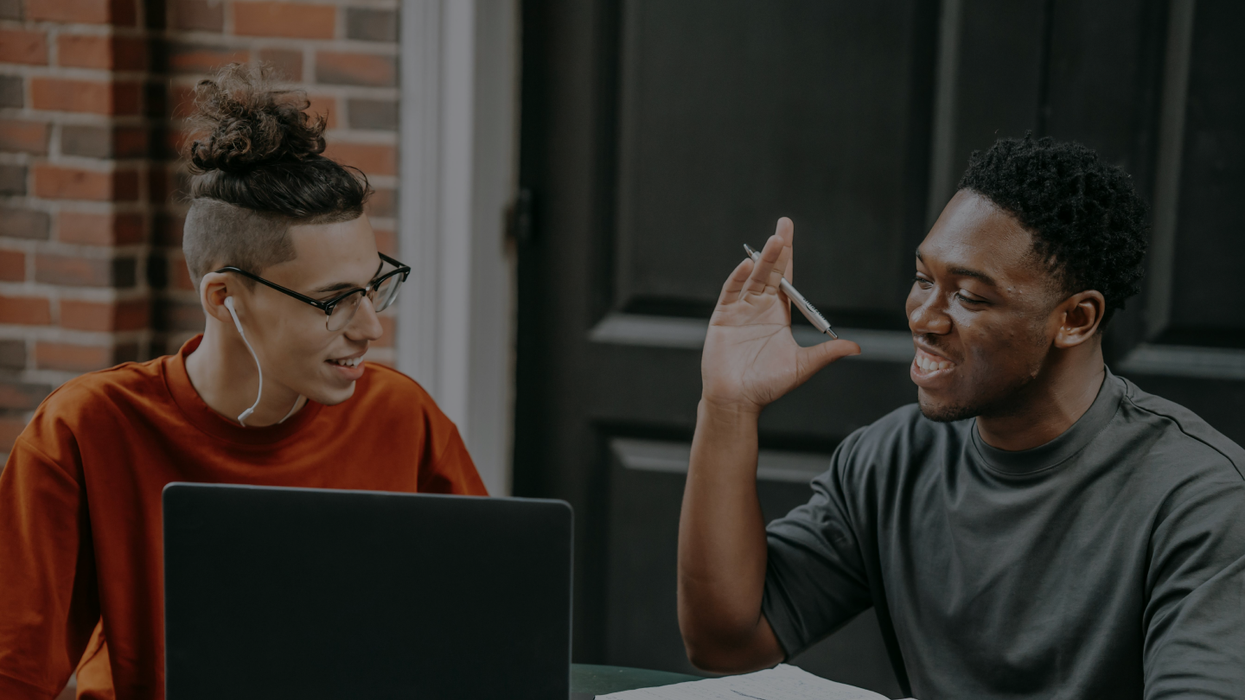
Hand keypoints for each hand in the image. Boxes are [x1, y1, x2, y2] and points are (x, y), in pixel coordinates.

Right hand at [701, 218, 859, 413]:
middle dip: (777, 248)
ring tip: (774, 241)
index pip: (786, 279)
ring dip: (763, 259)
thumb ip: (826, 353)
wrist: (737, 401)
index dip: (788, 257)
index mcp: (778, 315)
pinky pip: (731, 293)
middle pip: (770, 271)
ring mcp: (740, 311)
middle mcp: (759, 308)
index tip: (789, 235)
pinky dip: (738, 278)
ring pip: (753, 278)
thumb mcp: (802, 366)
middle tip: (784, 224)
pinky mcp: (723, 318)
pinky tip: (748, 265)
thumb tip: (856, 346)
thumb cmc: (767, 386)